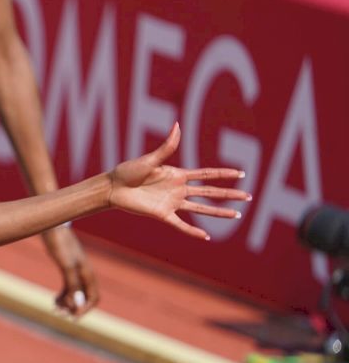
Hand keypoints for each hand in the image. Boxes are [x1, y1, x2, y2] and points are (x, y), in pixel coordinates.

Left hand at [42, 225, 97, 315]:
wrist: (51, 227)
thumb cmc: (60, 244)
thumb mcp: (66, 266)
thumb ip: (72, 284)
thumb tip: (75, 303)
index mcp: (87, 273)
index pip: (93, 297)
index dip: (84, 309)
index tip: (72, 317)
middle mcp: (84, 274)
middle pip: (84, 298)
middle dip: (74, 308)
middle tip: (60, 314)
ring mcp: (75, 271)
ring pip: (75, 294)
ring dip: (67, 303)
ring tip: (55, 308)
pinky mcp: (66, 268)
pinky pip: (69, 287)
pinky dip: (63, 295)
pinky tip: (55, 300)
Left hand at [108, 123, 248, 238]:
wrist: (113, 188)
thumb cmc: (128, 171)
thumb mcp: (149, 159)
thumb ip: (167, 146)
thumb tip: (178, 125)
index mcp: (178, 174)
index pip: (207, 174)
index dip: (224, 174)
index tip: (241, 174)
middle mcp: (179, 189)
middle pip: (210, 192)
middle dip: (230, 195)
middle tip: (248, 197)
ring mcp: (172, 203)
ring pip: (201, 209)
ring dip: (219, 213)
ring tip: (237, 216)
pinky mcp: (162, 215)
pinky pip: (181, 225)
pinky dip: (193, 231)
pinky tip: (207, 237)